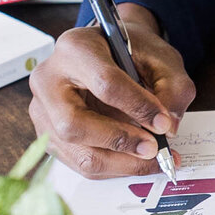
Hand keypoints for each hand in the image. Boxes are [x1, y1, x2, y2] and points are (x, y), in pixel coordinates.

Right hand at [29, 4, 195, 177]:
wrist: (111, 52)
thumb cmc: (133, 53)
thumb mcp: (162, 58)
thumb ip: (173, 89)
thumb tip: (168, 128)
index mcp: (77, 47)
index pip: (104, 83)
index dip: (137, 107)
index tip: (164, 123)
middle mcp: (48, 78)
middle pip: (74, 124)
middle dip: (119, 141)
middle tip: (153, 148)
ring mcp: (42, 109)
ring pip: (76, 151)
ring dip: (119, 163)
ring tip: (151, 159)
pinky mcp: (47, 133)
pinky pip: (79, 162)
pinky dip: (112, 167)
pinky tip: (134, 160)